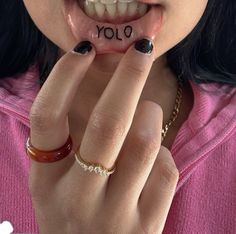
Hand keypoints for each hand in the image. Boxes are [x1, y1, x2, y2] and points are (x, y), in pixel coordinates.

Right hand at [28, 39, 178, 233]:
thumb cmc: (71, 212)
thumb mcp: (55, 180)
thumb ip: (68, 137)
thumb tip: (91, 74)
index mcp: (46, 178)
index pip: (46, 116)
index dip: (64, 76)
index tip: (85, 49)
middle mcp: (77, 196)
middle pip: (108, 122)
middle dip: (129, 75)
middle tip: (142, 48)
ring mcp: (115, 214)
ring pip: (145, 141)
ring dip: (150, 114)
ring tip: (146, 112)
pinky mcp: (148, 225)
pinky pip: (166, 168)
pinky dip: (162, 152)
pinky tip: (152, 160)